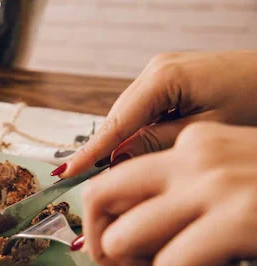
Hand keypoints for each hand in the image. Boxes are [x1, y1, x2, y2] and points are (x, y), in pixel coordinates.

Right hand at [59, 51, 256, 177]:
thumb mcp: (208, 132)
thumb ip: (157, 144)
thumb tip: (116, 161)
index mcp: (163, 78)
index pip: (115, 124)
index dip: (90, 153)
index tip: (65, 174)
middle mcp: (156, 70)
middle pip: (119, 119)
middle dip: (107, 151)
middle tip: (93, 187)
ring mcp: (164, 72)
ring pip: (131, 117)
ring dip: (125, 144)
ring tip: (115, 176)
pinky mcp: (173, 80)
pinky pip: (146, 111)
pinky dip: (142, 133)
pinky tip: (142, 153)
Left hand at [81, 122, 256, 265]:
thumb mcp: (235, 173)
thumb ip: (185, 189)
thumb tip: (129, 227)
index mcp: (194, 142)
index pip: (116, 180)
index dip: (107, 221)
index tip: (121, 247)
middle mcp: (195, 157)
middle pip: (98, 198)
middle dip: (102, 244)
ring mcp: (214, 185)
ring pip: (121, 239)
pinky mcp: (238, 220)